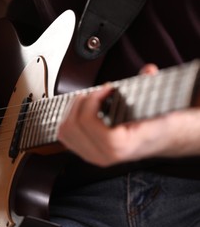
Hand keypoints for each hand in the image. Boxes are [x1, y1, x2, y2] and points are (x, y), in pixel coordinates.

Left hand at [57, 64, 199, 166]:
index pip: (89, 122)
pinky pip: (65, 135)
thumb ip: (151, 87)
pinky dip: (69, 118)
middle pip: (73, 124)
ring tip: (89, 99)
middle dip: (82, 101)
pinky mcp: (85, 153)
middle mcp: (104, 155)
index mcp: (121, 146)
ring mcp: (92, 156)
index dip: (93, 100)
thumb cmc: (158, 122)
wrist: (161, 139)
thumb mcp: (159, 104)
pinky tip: (82, 109)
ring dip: (73, 109)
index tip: (107, 88)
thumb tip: (148, 70)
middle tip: (97, 91)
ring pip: (65, 130)